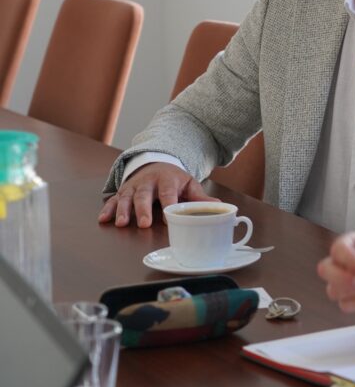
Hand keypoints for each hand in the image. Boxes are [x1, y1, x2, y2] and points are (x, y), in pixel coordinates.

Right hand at [97, 162, 217, 227]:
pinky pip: (114, 199)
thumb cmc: (174, 179)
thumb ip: (200, 196)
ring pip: (126, 197)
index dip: (169, 204)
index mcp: (167, 180)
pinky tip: (103, 219)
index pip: (168, 192)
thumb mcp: (189, 184)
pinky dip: (108, 209)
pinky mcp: (123, 191)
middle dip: (143, 209)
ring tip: (121, 223)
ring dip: (123, 210)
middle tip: (144, 223)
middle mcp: (148, 182)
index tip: (170, 217)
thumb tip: (219, 205)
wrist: (156, 162)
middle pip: (144, 195)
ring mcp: (134, 186)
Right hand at [317, 219, 354, 311]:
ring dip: (352, 294)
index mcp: (350, 243)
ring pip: (334, 291)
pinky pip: (346, 305)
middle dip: (342, 279)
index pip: (339, 249)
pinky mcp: (350, 298)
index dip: (349, 259)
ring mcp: (343, 281)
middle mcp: (341, 262)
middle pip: (325, 271)